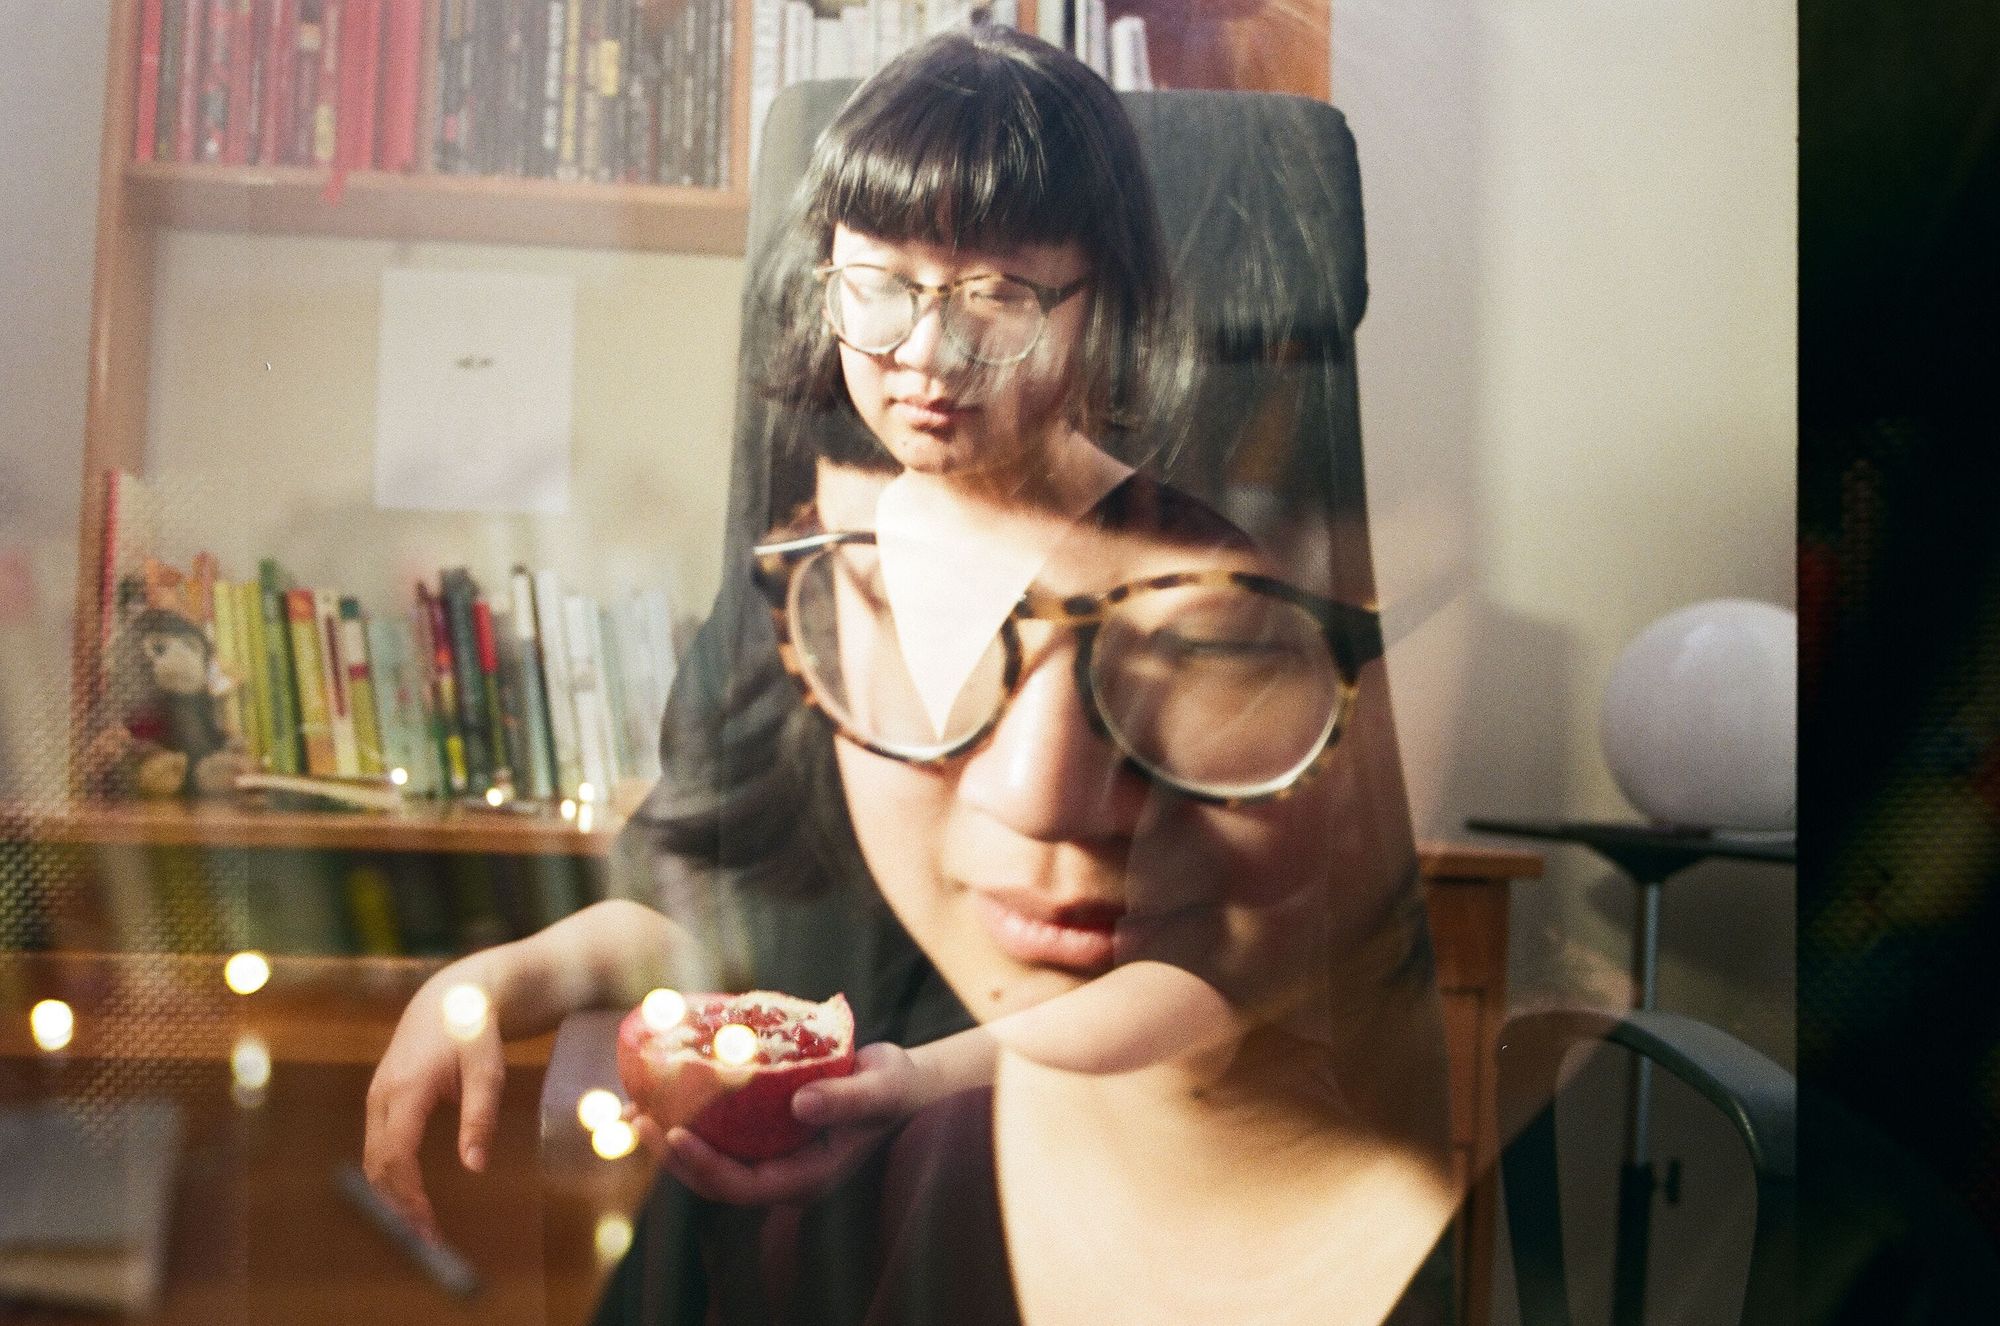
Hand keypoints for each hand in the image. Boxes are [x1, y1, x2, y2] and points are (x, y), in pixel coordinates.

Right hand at [363, 976, 503, 1241]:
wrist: (453, 995)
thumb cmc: (474, 1030)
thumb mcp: (488, 1070)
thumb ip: (480, 1117)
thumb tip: (475, 1166)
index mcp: (406, 1090)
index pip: (397, 1156)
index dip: (408, 1196)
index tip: (428, 1225)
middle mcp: (382, 1096)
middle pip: (379, 1165)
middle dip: (398, 1205)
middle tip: (429, 1238)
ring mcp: (377, 1097)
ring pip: (374, 1158)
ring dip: (392, 1194)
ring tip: (422, 1225)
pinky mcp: (381, 1099)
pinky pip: (379, 1145)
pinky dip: (391, 1175)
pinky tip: (412, 1195)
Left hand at [634, 1041, 923, 1204]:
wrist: (899, 1083)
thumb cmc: (894, 1088)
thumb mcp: (880, 1089)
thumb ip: (846, 1100)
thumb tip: (800, 1104)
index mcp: (808, 1178)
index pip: (744, 1186)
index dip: (704, 1167)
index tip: (675, 1133)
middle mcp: (783, 1173)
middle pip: (715, 1180)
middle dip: (674, 1156)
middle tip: (642, 1120)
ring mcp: (771, 1155)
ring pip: (711, 1158)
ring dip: (673, 1138)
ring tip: (637, 1108)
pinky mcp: (764, 1133)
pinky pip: (720, 1133)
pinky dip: (691, 1114)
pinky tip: (661, 1091)